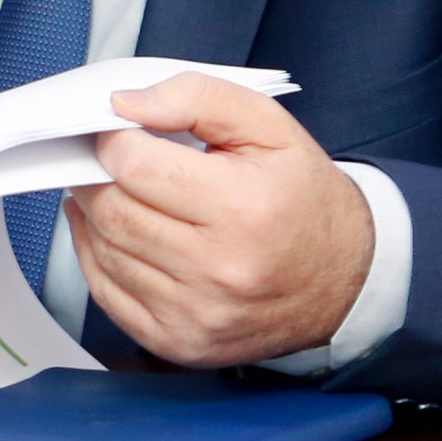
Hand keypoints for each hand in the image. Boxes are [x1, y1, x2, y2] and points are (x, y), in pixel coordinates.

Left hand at [65, 72, 370, 368]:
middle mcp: (218, 269)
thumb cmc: (302, 197)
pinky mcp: (180, 344)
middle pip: (112, 210)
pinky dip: (98, 257)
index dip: (115, 140)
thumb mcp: (269, 126)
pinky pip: (107, 294)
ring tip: (117, 193)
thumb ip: (196, 97)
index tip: (121, 133)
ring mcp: (196, 314)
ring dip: (96, 215)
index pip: (135, 165)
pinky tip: (115, 233)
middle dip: (99, 176)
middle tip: (110, 161)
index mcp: (241, 208)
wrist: (345, 281)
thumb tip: (123, 103)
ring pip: (104, 250)